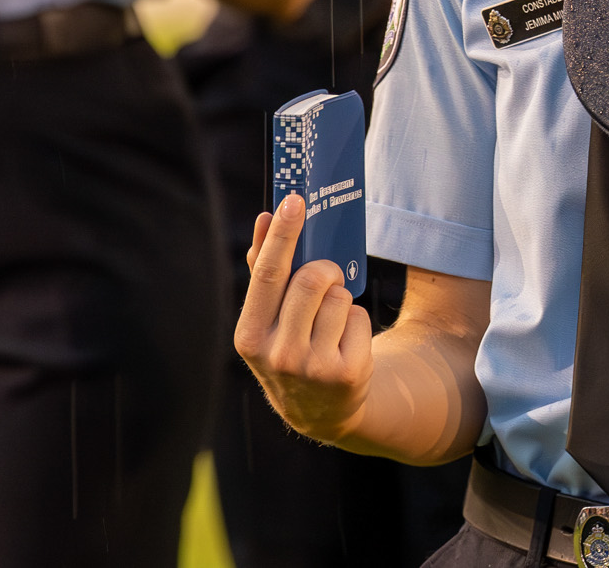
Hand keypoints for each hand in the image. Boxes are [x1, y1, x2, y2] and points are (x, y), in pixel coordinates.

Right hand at [233, 194, 373, 442]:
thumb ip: (264, 269)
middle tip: (327, 277)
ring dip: (340, 297)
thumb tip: (264, 217)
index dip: (282, 234)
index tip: (295, 200)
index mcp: (250, 336)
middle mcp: (277, 354)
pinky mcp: (347, 374)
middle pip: (313, 278)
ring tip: (331, 319)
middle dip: (326, 269)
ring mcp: (312, 367)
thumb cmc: (291, 345)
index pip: (267, 274)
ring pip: (339, 296)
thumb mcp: (269, 319)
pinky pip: (359, 317)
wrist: (320, 409)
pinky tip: (344, 341)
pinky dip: (356, 319)